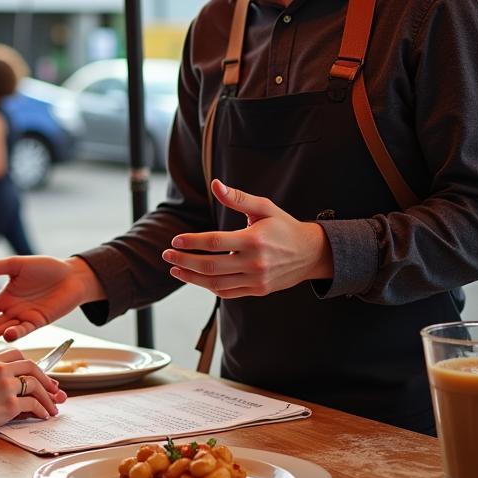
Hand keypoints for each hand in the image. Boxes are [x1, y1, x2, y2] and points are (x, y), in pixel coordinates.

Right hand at [0, 256, 98, 348]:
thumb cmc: (46, 267)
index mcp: (4, 298)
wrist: (73, 274)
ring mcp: (24, 318)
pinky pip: (24, 329)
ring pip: (0, 331)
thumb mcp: (17, 265)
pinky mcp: (39, 321)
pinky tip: (5, 334)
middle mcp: (12, 311)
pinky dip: (14, 332)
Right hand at [0, 349, 66, 435]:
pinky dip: (42, 410)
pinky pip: (33, 405)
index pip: (20, 356)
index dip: (33, 366)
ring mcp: (6, 386)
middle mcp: (1, 369)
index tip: (40, 375)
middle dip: (47, 380)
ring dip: (48, 398)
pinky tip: (43, 415)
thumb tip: (11, 385)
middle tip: (55, 391)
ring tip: (52, 408)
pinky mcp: (10, 404)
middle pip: (32, 368)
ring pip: (36, 386)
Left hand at [162, 179, 332, 298]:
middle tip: (166, 254)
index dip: (192, 242)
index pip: (215, 243)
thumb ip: (238, 198)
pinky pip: (227, 293)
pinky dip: (209, 287)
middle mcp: (255, 263)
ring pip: (216, 283)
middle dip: (184, 261)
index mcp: (254, 240)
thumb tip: (216, 184)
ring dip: (191, 277)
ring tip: (175, 268)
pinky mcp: (258, 290)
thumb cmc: (284, 226)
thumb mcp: (265, 207)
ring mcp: (257, 280)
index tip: (175, 240)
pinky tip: (196, 277)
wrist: (311, 254)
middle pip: (211, 266)